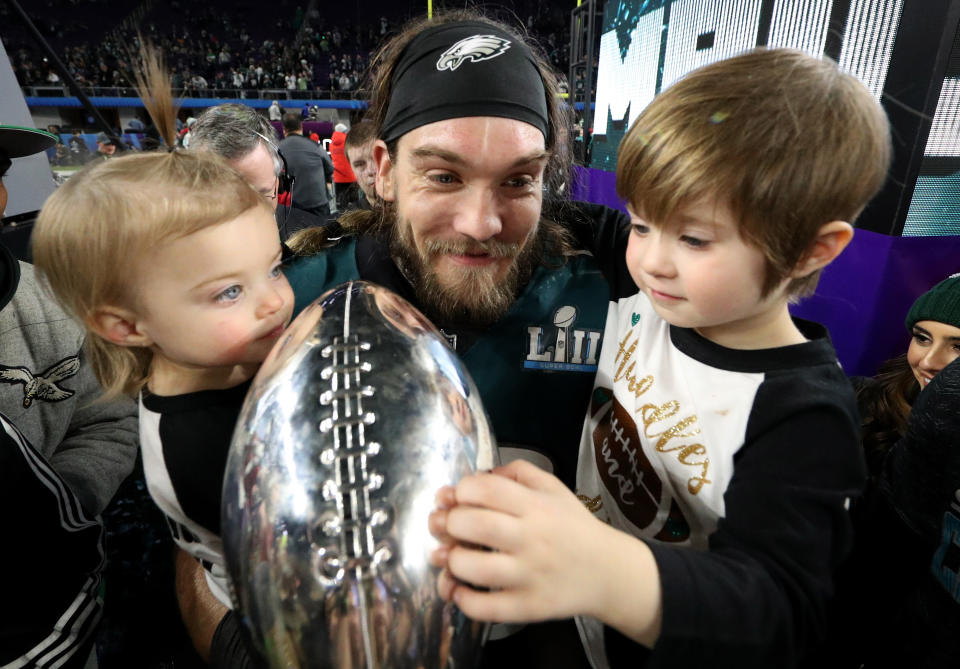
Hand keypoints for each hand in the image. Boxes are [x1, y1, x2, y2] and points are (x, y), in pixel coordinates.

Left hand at [428, 459, 624, 623]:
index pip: (486, 489)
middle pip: (474, 526)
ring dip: (451, 561)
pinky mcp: (529, 607)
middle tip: (444, 526)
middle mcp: (532, 538)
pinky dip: (463, 600)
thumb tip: (477, 475)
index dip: (460, 491)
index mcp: (536, 506)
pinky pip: (487, 608)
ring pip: (476, 568)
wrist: (608, 571)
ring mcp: (530, 576)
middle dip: (448, 523)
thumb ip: (517, 472)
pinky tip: (457, 590)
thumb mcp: (552, 487)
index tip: (455, 498)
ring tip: (448, 557)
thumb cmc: (573, 526)